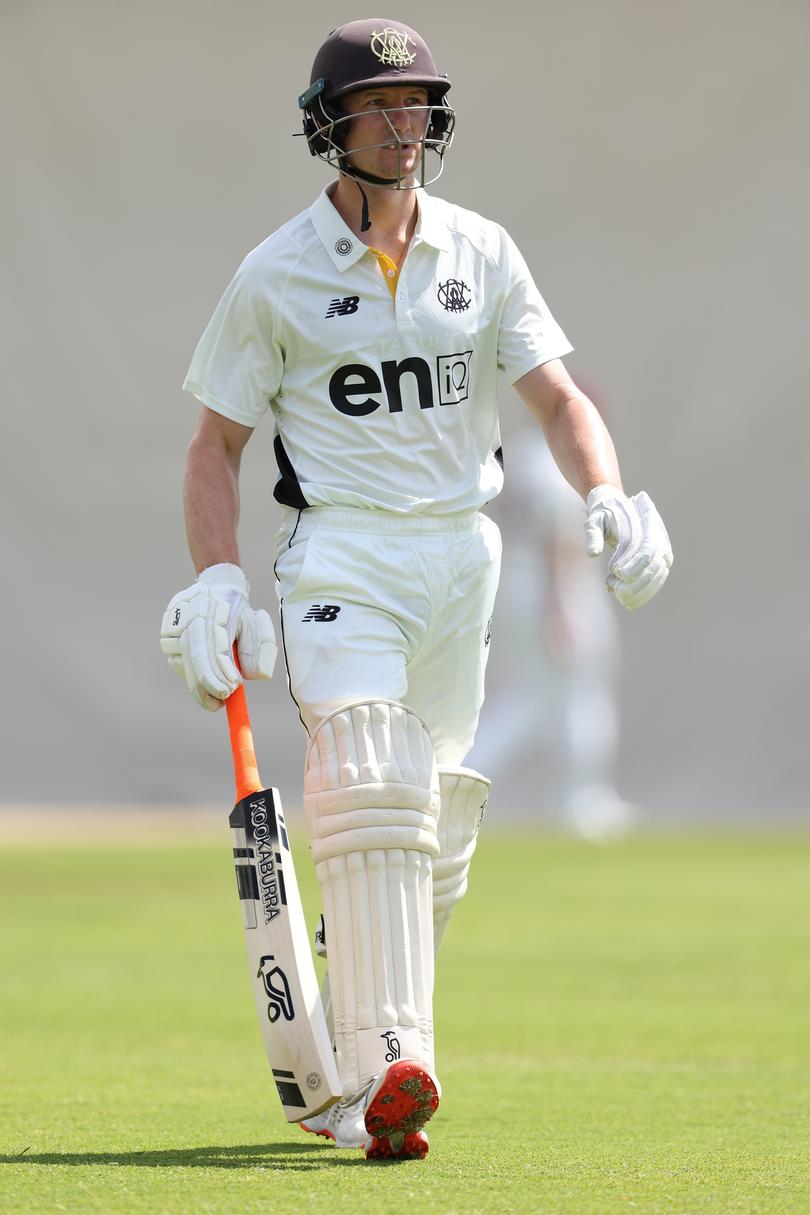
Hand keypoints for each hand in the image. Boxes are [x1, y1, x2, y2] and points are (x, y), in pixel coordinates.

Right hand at [160, 563, 276, 709]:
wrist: (214, 586)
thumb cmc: (238, 610)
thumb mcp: (256, 625)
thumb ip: (259, 650)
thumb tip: (252, 676)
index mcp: (210, 610)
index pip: (210, 647)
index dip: (219, 672)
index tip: (231, 690)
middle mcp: (187, 617)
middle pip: (192, 660)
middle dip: (207, 686)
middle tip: (221, 704)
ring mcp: (172, 626)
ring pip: (185, 666)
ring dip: (202, 681)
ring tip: (220, 681)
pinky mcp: (165, 635)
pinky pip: (179, 664)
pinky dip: (194, 673)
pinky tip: (205, 669)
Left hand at [584, 485, 672, 609]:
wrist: (617, 509)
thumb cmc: (603, 516)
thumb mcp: (594, 521)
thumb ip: (593, 535)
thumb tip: (592, 554)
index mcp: (646, 523)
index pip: (647, 548)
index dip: (635, 564)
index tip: (616, 574)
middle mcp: (659, 536)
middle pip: (655, 565)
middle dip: (638, 582)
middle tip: (617, 591)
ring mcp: (663, 549)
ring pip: (658, 575)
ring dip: (641, 591)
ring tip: (620, 598)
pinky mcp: (661, 561)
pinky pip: (657, 580)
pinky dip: (644, 593)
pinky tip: (628, 601)